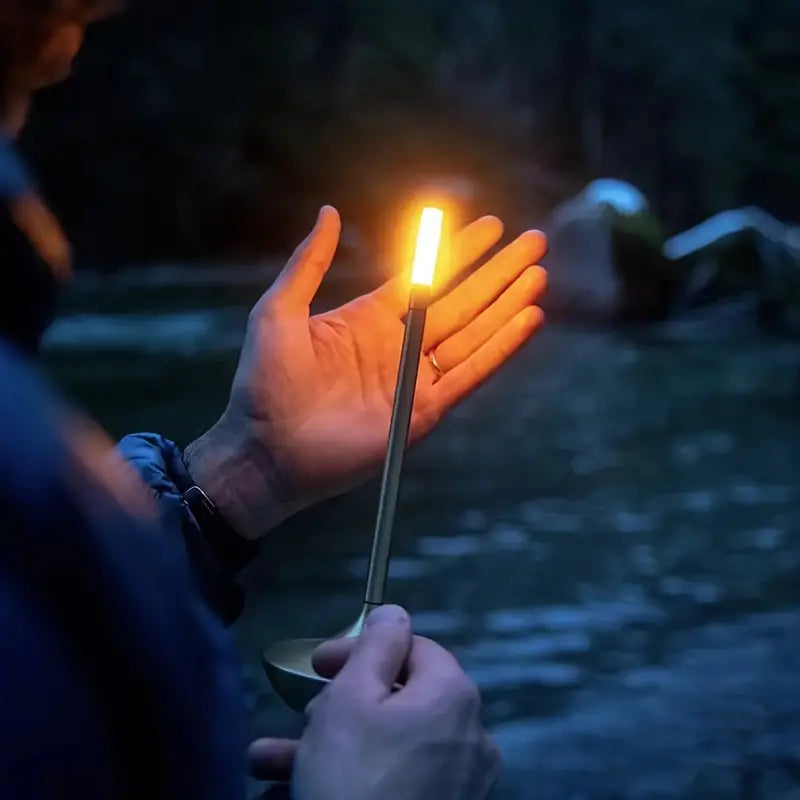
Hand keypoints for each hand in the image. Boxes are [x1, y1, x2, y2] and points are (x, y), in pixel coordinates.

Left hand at [186, 206, 546, 537]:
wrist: (266, 450)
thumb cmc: (264, 382)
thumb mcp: (279, 310)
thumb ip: (310, 263)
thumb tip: (330, 212)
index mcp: (369, 318)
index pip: (425, 278)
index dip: (458, 252)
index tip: (490, 226)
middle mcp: (399, 346)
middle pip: (461, 302)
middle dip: (497, 273)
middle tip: (533, 242)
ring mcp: (414, 379)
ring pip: (473, 334)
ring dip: (507, 305)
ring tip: (538, 274)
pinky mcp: (423, 411)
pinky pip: (470, 374)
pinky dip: (501, 348)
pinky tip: (528, 320)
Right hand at [249, 605, 499, 799]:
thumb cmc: (352, 778)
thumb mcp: (351, 697)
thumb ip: (375, 645)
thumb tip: (394, 612)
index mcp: (453, 694)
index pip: (410, 647)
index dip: (361, 648)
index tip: (318, 662)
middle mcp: (469, 734)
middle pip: (398, 697)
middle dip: (339, 701)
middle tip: (303, 711)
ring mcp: (460, 781)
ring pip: (387, 743)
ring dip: (329, 743)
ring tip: (271, 755)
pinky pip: (395, 779)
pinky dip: (352, 774)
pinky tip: (290, 784)